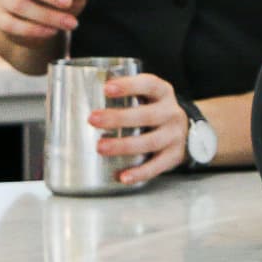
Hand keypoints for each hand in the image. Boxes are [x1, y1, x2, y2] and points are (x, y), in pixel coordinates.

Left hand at [93, 71, 186, 185]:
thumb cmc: (154, 112)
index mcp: (163, 93)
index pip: (149, 84)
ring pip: (150, 141)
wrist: (186, 132)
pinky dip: (140, 172)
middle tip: (92, 119)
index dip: (129, 85)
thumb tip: (75, 93)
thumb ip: (123, 96)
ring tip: (100, 147)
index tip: (106, 88)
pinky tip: (122, 176)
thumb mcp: (147, 98)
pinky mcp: (174, 156)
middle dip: (119, 117)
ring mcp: (175, 135)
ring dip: (124, 145)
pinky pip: (157, 166)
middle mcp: (172, 113)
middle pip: (148, 115)